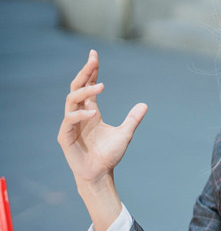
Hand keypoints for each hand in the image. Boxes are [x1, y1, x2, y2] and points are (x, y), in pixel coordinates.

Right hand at [57, 50, 147, 185]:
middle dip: (84, 73)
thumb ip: (133, 119)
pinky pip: (69, 121)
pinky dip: (80, 115)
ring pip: (71, 100)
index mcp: (90, 112)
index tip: (94, 56)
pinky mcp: (65, 136)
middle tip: (93, 60)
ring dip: (85, 91)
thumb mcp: (125, 134)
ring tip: (100, 87)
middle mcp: (79, 115)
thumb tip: (144, 104)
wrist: (100, 174)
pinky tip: (92, 113)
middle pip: (77, 87)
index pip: (88, 87)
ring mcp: (70, 125)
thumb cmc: (109, 156)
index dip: (91, 71)